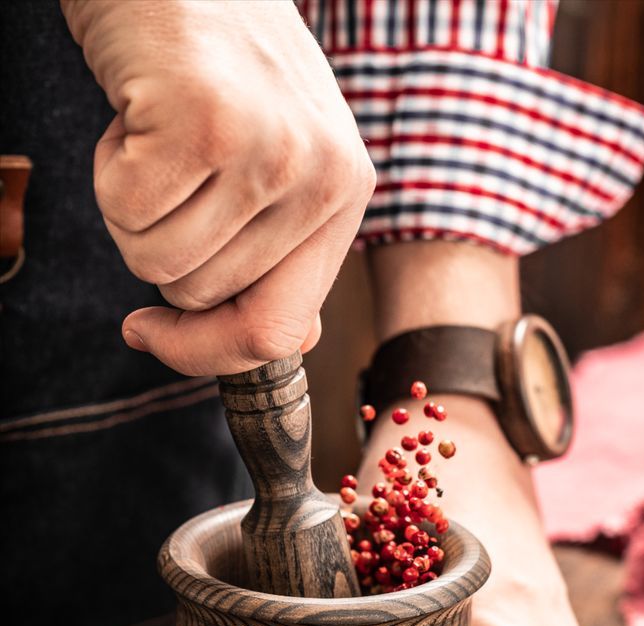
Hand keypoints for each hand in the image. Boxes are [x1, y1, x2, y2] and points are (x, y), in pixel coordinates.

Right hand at [62, 0, 374, 374]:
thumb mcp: (277, 160)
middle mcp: (321, 177)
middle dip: (163, 246)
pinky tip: (139, 114)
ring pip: (159, 262)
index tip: (151, 333)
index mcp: (345, 195)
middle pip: (203, 298)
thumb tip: (283, 343)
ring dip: (133, 209)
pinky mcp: (205, 122)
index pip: (280, 333)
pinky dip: (110, 169)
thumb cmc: (219, 67)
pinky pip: (127, 211)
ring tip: (159, 137)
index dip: (206, 352)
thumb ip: (283, 250)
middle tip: (171, 168)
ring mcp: (269, 149)